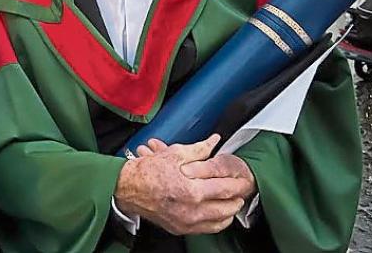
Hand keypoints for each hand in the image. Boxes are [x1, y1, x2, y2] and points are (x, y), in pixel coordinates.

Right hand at [114, 135, 248, 234]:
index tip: (243, 180)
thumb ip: (199, 149)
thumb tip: (213, 142)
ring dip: (228, 212)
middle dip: (237, 199)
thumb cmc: (148, 171)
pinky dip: (216, 221)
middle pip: (226, 208)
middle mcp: (191, 210)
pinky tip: (217, 213)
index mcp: (192, 190)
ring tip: (231, 202)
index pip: (225, 189)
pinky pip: (206, 229)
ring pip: (219, 222)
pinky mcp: (180, 228)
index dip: (238, 184)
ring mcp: (186, 222)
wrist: (128, 188)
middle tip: (240, 191)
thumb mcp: (175, 154)